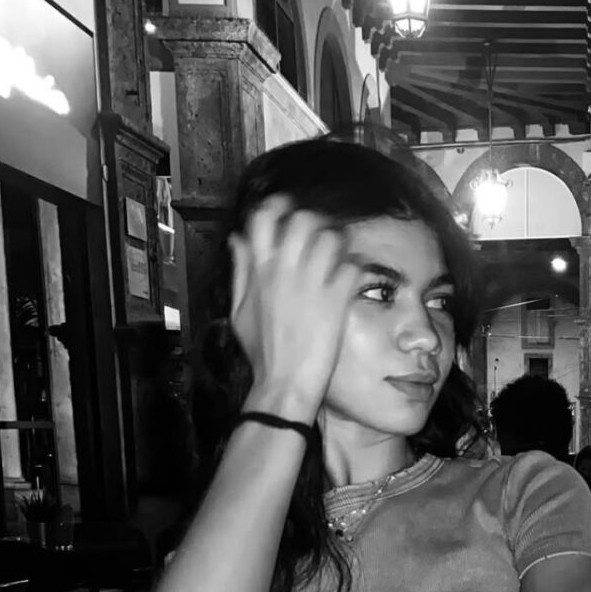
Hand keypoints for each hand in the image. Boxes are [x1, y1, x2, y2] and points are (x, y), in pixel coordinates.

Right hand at [229, 197, 357, 421]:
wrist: (285, 384)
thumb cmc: (262, 352)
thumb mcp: (239, 310)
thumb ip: (240, 271)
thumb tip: (236, 240)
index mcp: (260, 270)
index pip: (265, 217)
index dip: (278, 207)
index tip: (287, 209)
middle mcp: (286, 270)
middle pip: (303, 218)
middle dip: (313, 221)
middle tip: (319, 234)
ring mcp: (313, 283)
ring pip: (331, 237)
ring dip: (337, 242)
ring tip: (338, 255)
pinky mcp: (337, 299)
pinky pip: (352, 266)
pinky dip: (354, 268)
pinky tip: (350, 279)